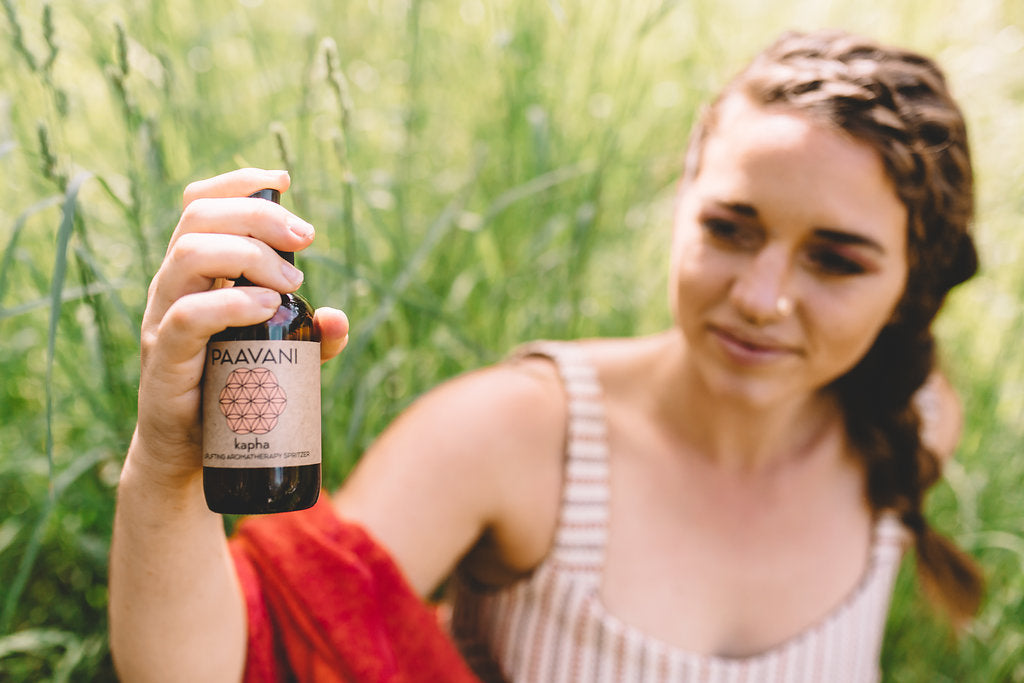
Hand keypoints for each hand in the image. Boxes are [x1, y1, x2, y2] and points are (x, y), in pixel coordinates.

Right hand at [132, 168, 348, 486]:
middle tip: (307, 238)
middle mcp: (173, 287)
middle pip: (199, 218)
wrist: (188, 456)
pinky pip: (187, 316)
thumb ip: (311, 335)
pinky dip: (231, 302)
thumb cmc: (230, 394)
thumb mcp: (279, 357)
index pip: (202, 204)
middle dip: (260, 216)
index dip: (240, 182)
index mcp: (195, 273)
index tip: (286, 181)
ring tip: (293, 282)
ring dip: (249, 254)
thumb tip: (342, 319)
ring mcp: (162, 320)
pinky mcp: (163, 358)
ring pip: (188, 255)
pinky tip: (269, 305)